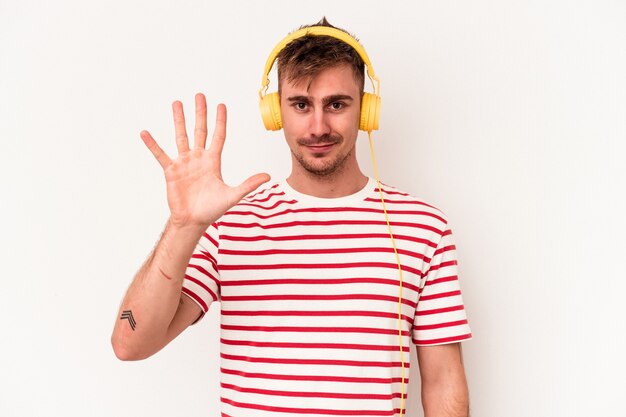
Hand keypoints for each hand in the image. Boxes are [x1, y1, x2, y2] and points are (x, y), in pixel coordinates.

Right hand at [140, 93, 269, 228]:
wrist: (193, 221)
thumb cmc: (212, 209)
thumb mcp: (232, 195)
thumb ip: (248, 184)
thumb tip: (268, 176)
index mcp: (213, 161)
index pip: (218, 136)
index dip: (220, 121)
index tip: (221, 105)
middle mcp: (198, 158)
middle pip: (200, 130)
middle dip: (200, 113)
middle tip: (200, 96)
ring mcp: (184, 163)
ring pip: (181, 136)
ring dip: (179, 120)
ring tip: (176, 103)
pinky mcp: (171, 171)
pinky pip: (160, 155)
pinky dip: (153, 145)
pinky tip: (145, 133)